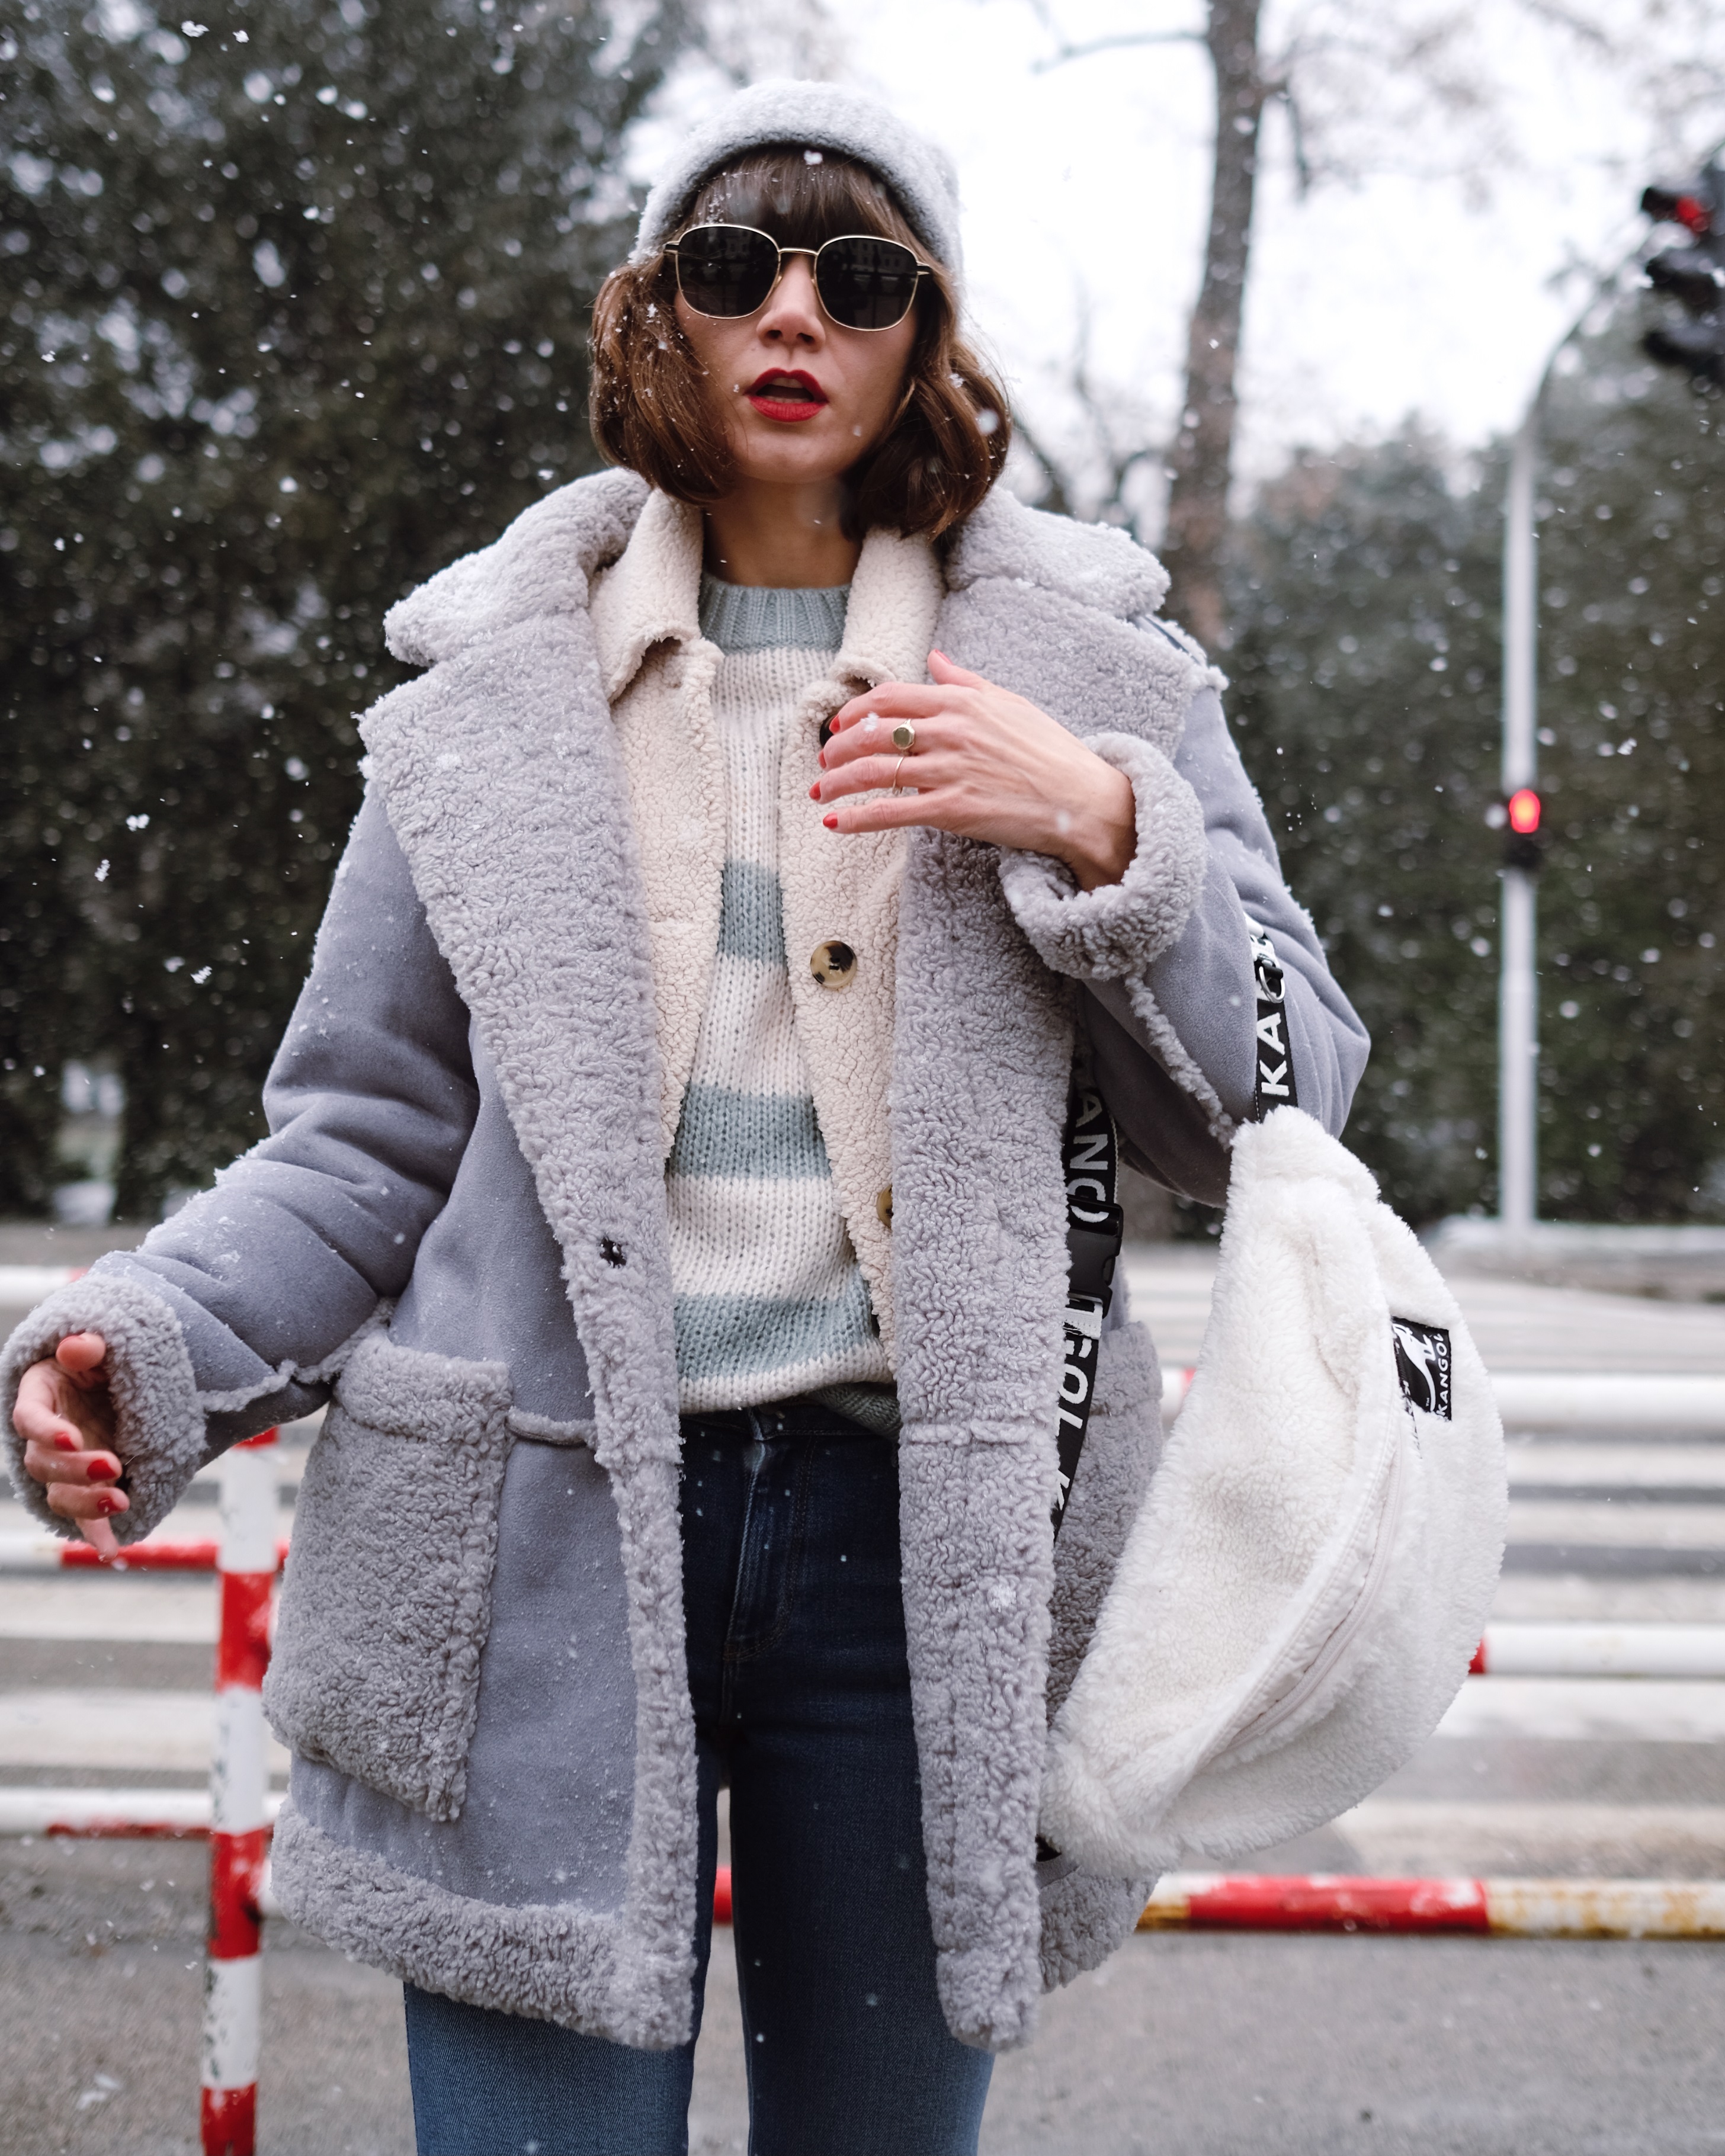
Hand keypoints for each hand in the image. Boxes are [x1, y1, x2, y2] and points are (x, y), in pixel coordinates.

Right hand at [15, 1334, 124, 1554]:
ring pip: (59, 1494)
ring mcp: (65, 1465)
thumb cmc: (103, 1358)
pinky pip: (85, 1517)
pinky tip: (110, 1548)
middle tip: (113, 1466)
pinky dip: (96, 1533)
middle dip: (75, 1470)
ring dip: (86, 1504)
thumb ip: (89, 1346)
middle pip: (42, 1464)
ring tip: (122, 1501)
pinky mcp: (87, 1486)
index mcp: (40, 1396)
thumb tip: (79, 1347)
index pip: (28, 1418)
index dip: (45, 1430)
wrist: (121, 1380)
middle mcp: (46, 1436)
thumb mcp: (100, 1345)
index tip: (72, 1437)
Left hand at [810, 650, 1137, 891]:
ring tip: (819, 793)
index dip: (856, 711)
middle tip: (822, 761)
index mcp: (961, 703)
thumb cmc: (1049, 752)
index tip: (839, 725)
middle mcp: (950, 732)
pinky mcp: (952, 809)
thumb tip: (934, 659)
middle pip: (873, 733)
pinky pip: (891, 812)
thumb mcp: (1009, 704)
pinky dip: (857, 819)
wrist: (1081, 799)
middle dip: (837, 748)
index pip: (891, 697)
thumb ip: (965, 681)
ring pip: (874, 771)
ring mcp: (949, 770)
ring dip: (836, 783)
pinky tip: (835, 824)